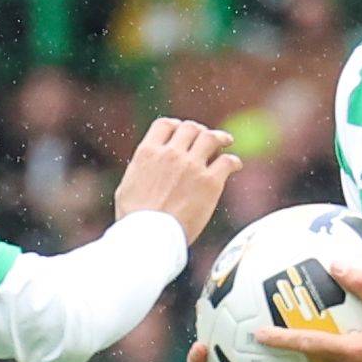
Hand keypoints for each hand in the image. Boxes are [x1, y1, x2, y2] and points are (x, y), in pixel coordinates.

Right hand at [114, 117, 241, 238]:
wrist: (148, 236)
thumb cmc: (134, 220)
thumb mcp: (126, 187)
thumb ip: (140, 170)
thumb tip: (145, 166)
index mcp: (148, 152)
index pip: (165, 125)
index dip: (176, 126)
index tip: (182, 131)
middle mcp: (171, 154)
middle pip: (190, 128)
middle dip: (199, 131)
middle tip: (206, 138)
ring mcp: (192, 166)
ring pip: (211, 138)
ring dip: (220, 137)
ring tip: (226, 141)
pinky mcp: (209, 182)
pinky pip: (227, 161)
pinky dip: (232, 161)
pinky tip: (234, 166)